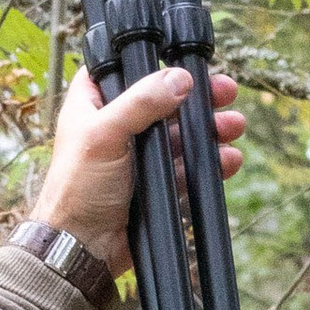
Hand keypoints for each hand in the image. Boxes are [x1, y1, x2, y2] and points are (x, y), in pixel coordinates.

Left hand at [31, 61, 242, 272]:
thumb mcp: (104, 135)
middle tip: (227, 91)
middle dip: (198, 97)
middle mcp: (116, 125)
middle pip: (164, 101)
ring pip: (180, 134)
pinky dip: (209, 161)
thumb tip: (179, 79)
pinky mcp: (155, 182)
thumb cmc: (76, 189)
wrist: (82, 246)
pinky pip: (187, 167)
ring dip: (209, 129)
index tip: (185, 63)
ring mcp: (137, 155)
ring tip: (234, 126)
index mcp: (93, 105)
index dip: (154, 65)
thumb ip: (140, 103)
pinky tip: (227, 158)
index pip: (124, 70)